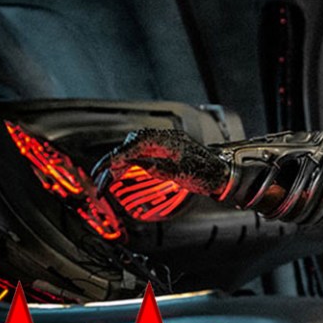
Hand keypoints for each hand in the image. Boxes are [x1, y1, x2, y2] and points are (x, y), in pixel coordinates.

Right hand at [90, 128, 228, 197]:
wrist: (222, 172)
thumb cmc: (207, 171)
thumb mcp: (183, 173)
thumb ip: (159, 168)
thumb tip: (138, 164)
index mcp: (167, 140)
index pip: (136, 143)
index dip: (118, 155)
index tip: (106, 168)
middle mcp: (162, 139)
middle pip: (129, 146)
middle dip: (112, 162)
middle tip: (99, 180)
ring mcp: (161, 146)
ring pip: (131, 151)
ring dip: (117, 165)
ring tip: (104, 182)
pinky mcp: (161, 154)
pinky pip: (138, 156)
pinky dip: (126, 165)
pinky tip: (118, 175)